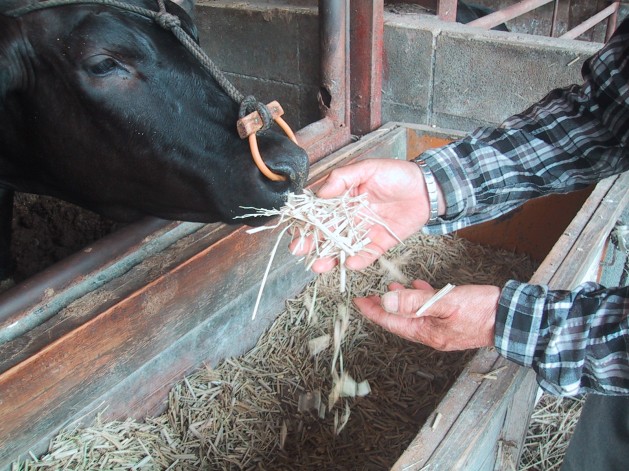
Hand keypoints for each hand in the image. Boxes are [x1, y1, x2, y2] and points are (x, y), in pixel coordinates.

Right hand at [290, 158, 439, 272]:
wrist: (427, 187)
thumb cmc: (396, 174)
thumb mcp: (367, 168)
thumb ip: (343, 178)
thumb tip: (320, 193)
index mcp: (343, 198)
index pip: (319, 211)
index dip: (305, 220)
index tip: (294, 228)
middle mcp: (350, 217)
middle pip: (326, 233)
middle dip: (311, 243)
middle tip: (298, 251)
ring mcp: (364, 231)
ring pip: (342, 247)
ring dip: (329, 258)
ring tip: (318, 266)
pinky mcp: (379, 243)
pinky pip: (366, 254)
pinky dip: (358, 260)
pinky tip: (349, 264)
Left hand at [353, 280, 499, 350]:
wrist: (512, 318)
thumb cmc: (482, 310)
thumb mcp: (446, 302)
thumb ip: (415, 302)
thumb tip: (387, 301)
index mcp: (427, 332)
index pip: (391, 321)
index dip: (373, 311)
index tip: (359, 301)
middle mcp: (432, 334)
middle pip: (400, 320)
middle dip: (383, 307)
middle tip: (369, 296)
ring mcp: (442, 330)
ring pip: (414, 315)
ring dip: (401, 302)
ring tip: (390, 289)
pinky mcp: (452, 322)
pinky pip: (429, 311)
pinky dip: (420, 299)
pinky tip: (420, 288)